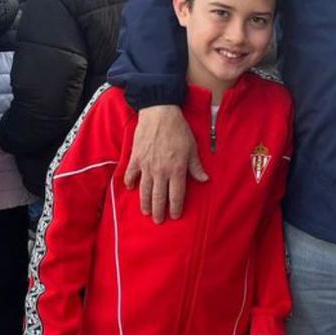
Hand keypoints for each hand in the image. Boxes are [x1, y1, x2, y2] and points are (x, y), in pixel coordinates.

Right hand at [123, 105, 207, 222]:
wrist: (159, 113)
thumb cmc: (179, 130)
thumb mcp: (192, 148)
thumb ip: (196, 166)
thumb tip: (204, 180)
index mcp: (177, 169)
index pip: (177, 195)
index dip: (176, 207)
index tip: (175, 216)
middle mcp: (161, 171)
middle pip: (159, 197)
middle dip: (159, 211)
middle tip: (159, 221)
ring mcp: (146, 166)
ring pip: (145, 190)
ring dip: (145, 203)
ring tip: (146, 212)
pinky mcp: (136, 158)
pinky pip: (131, 174)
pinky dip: (130, 182)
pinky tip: (130, 189)